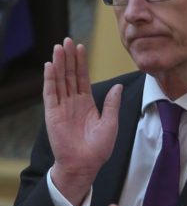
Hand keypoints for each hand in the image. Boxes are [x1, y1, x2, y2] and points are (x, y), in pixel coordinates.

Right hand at [43, 37, 121, 205]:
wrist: (85, 165)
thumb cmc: (98, 148)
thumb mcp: (111, 123)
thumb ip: (112, 104)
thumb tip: (118, 86)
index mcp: (87, 103)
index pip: (83, 78)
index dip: (81, 63)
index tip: (81, 47)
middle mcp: (73, 102)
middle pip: (70, 75)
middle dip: (69, 58)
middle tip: (68, 40)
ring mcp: (62, 107)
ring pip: (60, 80)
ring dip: (59, 64)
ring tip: (59, 47)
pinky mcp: (53, 114)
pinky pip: (51, 94)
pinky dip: (50, 80)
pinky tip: (50, 66)